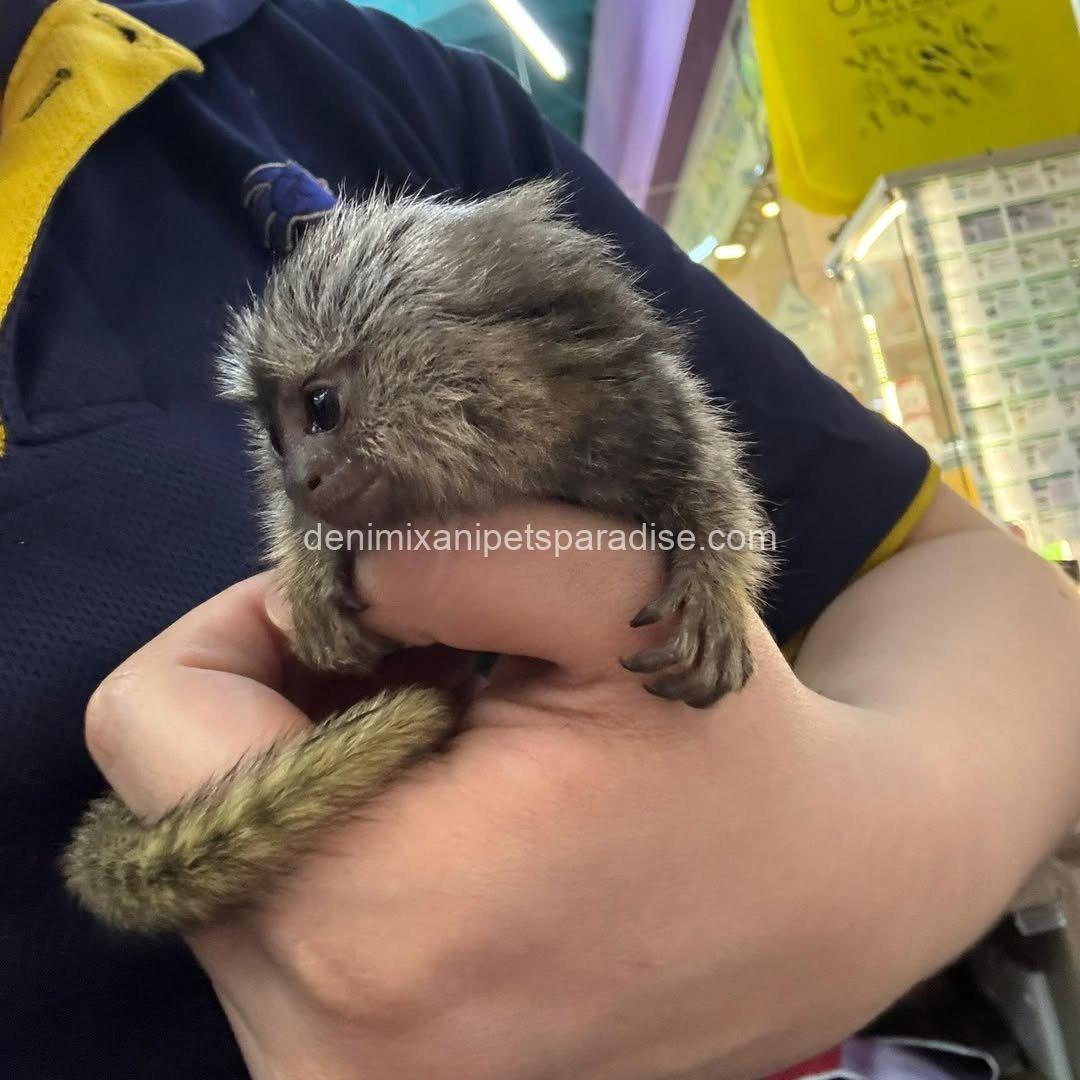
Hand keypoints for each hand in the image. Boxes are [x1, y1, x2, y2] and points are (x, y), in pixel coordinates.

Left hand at [85, 504, 951, 1079]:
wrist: (821, 898)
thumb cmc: (731, 748)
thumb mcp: (619, 595)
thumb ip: (452, 548)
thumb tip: (318, 569)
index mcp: (370, 924)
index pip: (151, 724)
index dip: (255, 628)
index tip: (378, 617)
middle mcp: (319, 1051)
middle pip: (173, 797)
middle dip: (290, 707)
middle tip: (435, 679)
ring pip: (213, 858)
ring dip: (316, 775)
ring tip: (459, 752)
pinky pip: (264, 924)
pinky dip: (333, 846)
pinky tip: (451, 816)